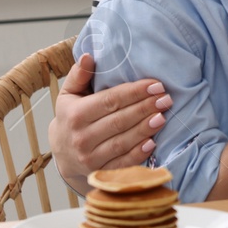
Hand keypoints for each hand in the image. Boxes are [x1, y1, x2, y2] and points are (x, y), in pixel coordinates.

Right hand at [48, 53, 170, 184]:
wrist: (62, 153)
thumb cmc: (71, 117)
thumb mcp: (69, 95)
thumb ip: (79, 75)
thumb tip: (88, 56)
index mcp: (75, 115)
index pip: (109, 101)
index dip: (134, 92)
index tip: (155, 84)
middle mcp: (81, 138)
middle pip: (119, 121)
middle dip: (145, 108)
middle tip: (165, 98)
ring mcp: (90, 158)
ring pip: (122, 142)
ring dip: (145, 129)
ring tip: (163, 116)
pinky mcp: (100, 171)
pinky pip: (122, 163)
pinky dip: (138, 154)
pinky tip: (153, 142)